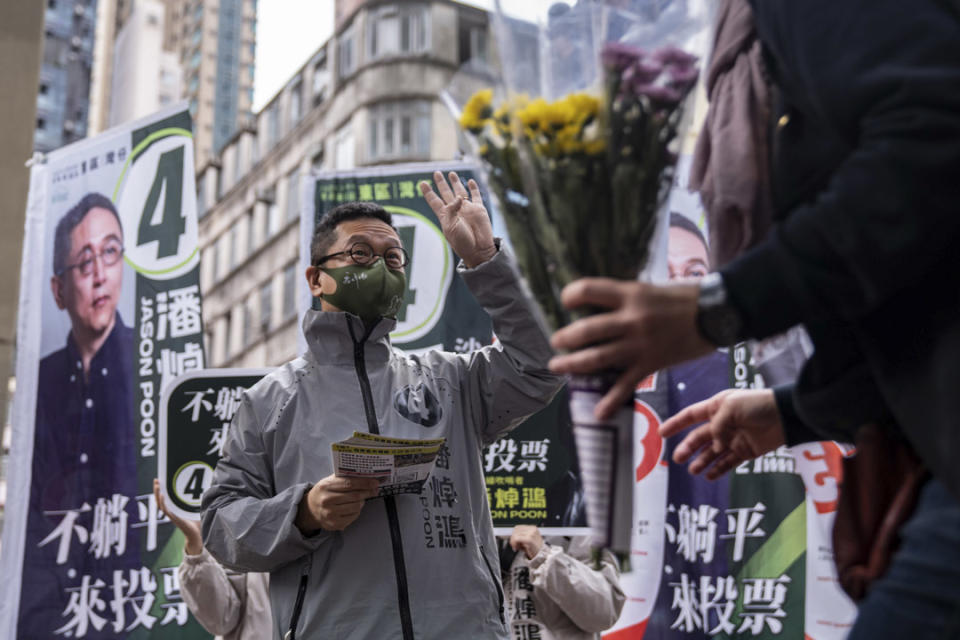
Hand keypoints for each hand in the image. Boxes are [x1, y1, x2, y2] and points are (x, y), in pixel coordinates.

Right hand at [153, 478, 202, 555]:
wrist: (198, 533)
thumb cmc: (198, 520)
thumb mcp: (196, 507)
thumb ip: (196, 499)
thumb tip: (204, 486)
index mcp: (174, 508)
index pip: (164, 498)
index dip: (161, 489)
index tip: (160, 479)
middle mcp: (171, 511)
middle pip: (160, 499)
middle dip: (157, 489)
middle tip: (156, 479)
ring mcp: (171, 515)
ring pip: (160, 504)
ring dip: (158, 494)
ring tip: (157, 485)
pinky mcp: (174, 518)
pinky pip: (166, 509)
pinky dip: (163, 502)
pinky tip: (163, 495)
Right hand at [296, 474, 379, 533]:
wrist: (310, 509)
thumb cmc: (324, 492)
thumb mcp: (329, 481)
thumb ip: (344, 477)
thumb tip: (366, 476)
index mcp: (325, 486)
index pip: (349, 483)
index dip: (364, 483)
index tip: (375, 482)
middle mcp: (327, 500)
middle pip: (355, 496)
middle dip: (368, 492)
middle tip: (374, 489)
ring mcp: (330, 514)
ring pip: (356, 507)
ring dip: (363, 501)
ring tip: (362, 498)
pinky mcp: (335, 524)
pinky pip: (354, 516)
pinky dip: (357, 510)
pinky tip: (354, 507)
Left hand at [419, 171, 496, 267]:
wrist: (478, 250)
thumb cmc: (462, 241)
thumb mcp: (451, 226)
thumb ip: (452, 210)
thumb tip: (458, 197)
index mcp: (445, 216)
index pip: (434, 201)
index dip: (428, 192)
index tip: (422, 183)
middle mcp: (455, 211)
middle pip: (446, 193)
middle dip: (441, 183)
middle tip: (436, 173)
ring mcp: (467, 209)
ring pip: (460, 192)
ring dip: (455, 183)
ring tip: (451, 174)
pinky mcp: (479, 209)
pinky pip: (476, 196)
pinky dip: (473, 188)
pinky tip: (470, 181)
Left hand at [509, 525, 544, 559]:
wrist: (542, 556)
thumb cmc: (535, 549)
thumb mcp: (529, 539)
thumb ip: (522, 536)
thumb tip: (512, 536)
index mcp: (533, 528)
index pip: (518, 527)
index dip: (514, 534)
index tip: (514, 541)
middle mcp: (532, 529)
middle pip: (516, 530)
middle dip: (512, 538)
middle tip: (514, 545)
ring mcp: (531, 534)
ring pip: (515, 534)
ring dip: (513, 541)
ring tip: (517, 547)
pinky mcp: (529, 539)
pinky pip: (517, 539)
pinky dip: (514, 543)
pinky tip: (517, 548)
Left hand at [549, 279, 713, 418]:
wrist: (718, 313)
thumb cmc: (685, 297)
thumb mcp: (651, 289)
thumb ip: (627, 299)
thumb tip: (603, 305)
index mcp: (630, 294)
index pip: (588, 290)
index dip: (571, 295)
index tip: (565, 301)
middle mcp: (631, 319)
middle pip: (586, 331)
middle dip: (565, 338)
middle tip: (556, 342)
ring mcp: (639, 344)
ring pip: (597, 358)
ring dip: (573, 364)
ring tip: (558, 366)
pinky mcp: (651, 364)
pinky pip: (625, 385)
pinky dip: (610, 401)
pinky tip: (598, 412)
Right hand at [660, 389, 784, 479]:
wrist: (785, 415)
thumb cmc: (758, 404)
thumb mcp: (731, 407)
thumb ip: (716, 426)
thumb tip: (714, 445)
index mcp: (717, 407)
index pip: (691, 416)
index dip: (675, 424)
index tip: (661, 433)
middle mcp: (722, 424)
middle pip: (699, 437)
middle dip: (687, 448)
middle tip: (677, 458)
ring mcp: (733, 438)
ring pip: (712, 452)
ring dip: (701, 461)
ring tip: (693, 470)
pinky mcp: (745, 451)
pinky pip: (728, 462)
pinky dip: (718, 470)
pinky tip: (708, 476)